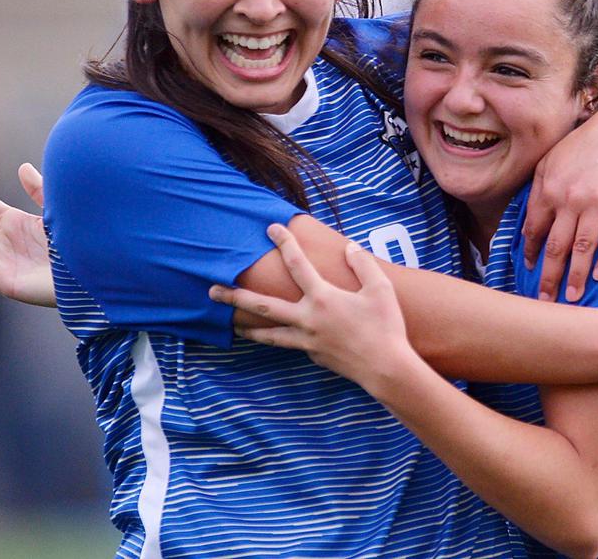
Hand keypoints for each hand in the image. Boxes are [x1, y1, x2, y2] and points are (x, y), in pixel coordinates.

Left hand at [210, 224, 417, 390]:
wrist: (385, 368)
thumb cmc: (385, 326)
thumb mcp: (380, 289)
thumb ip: (362, 265)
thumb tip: (350, 248)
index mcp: (322, 297)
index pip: (298, 263)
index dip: (285, 242)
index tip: (272, 228)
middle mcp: (307, 318)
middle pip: (263, 306)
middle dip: (236, 297)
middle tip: (212, 290)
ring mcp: (307, 340)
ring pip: (269, 333)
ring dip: (248, 327)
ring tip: (232, 324)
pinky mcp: (313, 355)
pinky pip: (292, 343)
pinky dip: (282, 338)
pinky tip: (280, 336)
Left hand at [522, 106, 597, 301]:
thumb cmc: (580, 148)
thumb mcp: (549, 162)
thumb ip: (536, 191)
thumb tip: (526, 224)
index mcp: (549, 191)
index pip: (534, 230)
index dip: (530, 253)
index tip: (529, 271)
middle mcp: (570, 200)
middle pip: (556, 247)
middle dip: (549, 276)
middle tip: (545, 300)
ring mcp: (597, 204)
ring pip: (583, 248)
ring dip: (576, 276)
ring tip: (573, 299)